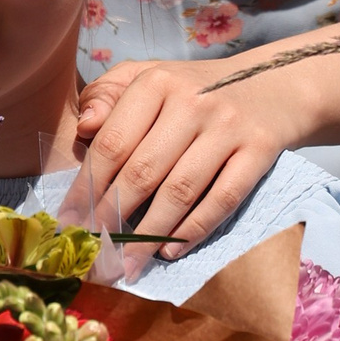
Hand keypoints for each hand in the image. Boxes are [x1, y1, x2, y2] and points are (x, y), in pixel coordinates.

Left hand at [70, 52, 303, 256]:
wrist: (271, 85)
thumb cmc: (192, 90)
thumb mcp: (146, 77)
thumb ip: (106, 97)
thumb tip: (84, 128)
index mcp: (156, 82)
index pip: (112, 143)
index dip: (86, 188)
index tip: (69, 222)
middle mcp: (192, 102)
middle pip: (142, 171)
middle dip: (112, 217)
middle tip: (94, 249)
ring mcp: (228, 127)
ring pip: (180, 191)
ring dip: (149, 234)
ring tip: (127, 262)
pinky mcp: (259, 150)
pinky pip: (223, 199)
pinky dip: (194, 230)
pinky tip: (170, 251)